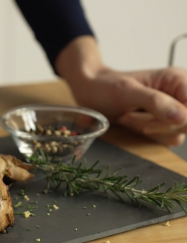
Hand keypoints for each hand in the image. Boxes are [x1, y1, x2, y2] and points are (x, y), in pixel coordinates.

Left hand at [55, 36, 186, 145]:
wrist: (89, 93)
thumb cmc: (105, 87)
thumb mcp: (127, 92)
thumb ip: (155, 103)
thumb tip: (183, 116)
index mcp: (178, 80)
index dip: (179, 120)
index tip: (149, 124)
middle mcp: (181, 95)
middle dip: (158, 125)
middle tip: (128, 116)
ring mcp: (173, 110)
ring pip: (177, 133)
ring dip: (149, 130)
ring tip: (127, 116)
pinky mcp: (164, 122)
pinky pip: (167, 138)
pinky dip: (147, 134)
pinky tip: (130, 122)